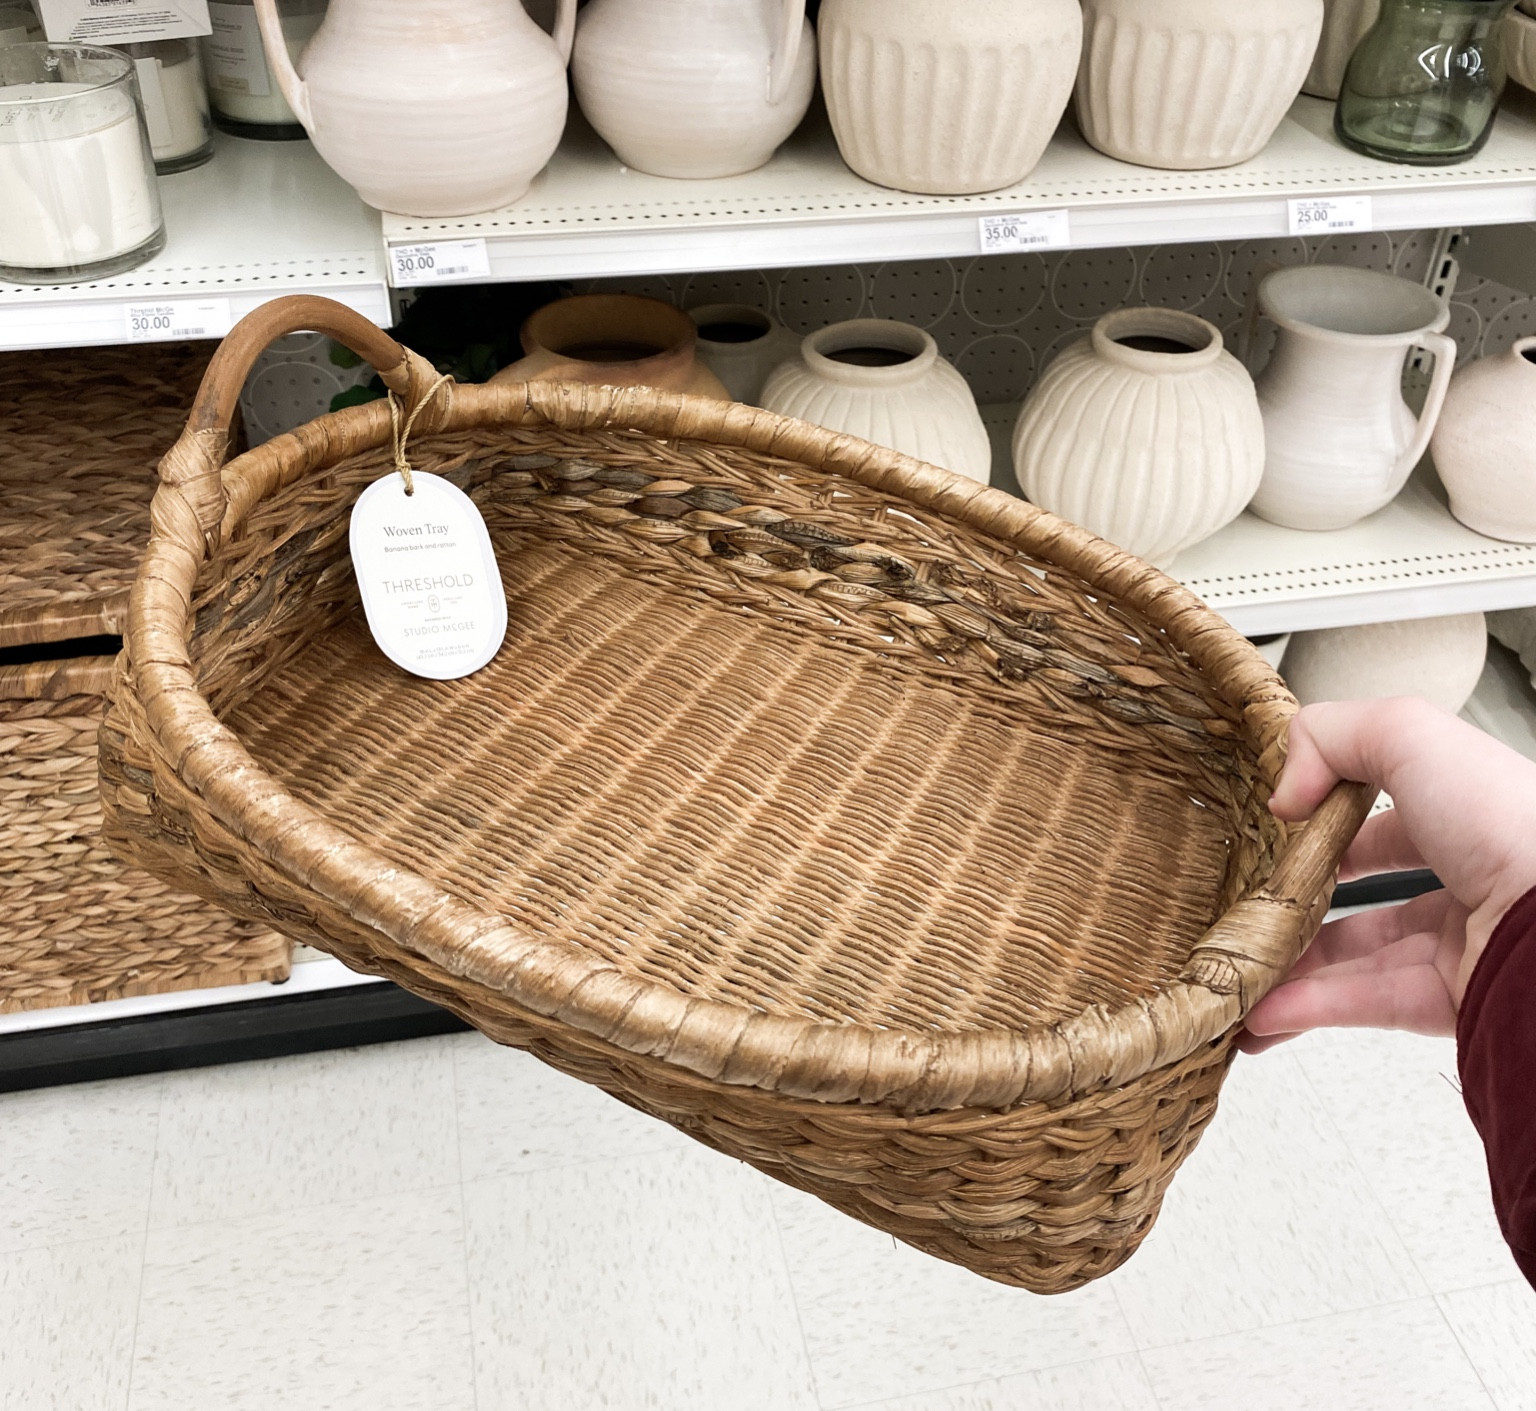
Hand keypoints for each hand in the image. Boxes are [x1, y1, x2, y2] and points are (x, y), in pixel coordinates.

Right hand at [1237, 697, 1535, 1054]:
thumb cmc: (1511, 824)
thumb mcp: (1409, 736)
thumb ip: (1331, 736)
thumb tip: (1285, 794)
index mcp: (1467, 814)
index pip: (1388, 819)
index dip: (1328, 824)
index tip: (1278, 832)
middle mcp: (1469, 880)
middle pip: (1367, 897)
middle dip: (1302, 908)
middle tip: (1249, 912)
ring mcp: (1462, 945)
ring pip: (1359, 958)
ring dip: (1292, 967)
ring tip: (1239, 970)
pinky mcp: (1454, 1002)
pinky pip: (1368, 1005)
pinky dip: (1309, 1008)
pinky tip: (1263, 1009)